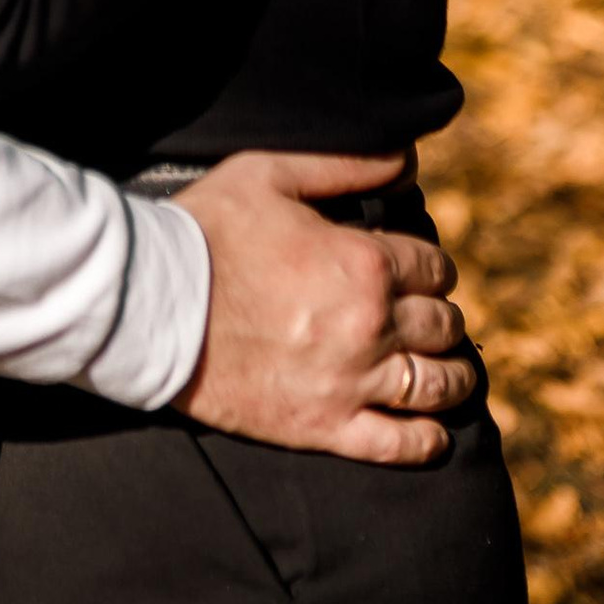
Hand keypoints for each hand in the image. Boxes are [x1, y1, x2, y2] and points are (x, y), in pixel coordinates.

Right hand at [171, 150, 473, 466]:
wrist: (149, 301)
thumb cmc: (206, 230)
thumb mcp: (270, 173)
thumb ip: (344, 165)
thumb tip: (405, 159)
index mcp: (364, 263)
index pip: (434, 268)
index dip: (434, 267)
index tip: (425, 272)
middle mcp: (370, 325)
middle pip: (442, 326)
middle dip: (445, 318)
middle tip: (436, 319)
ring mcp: (349, 381)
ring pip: (433, 386)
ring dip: (454, 377)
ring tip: (454, 373)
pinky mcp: (323, 425)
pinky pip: (397, 443)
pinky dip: (427, 441)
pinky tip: (435, 433)